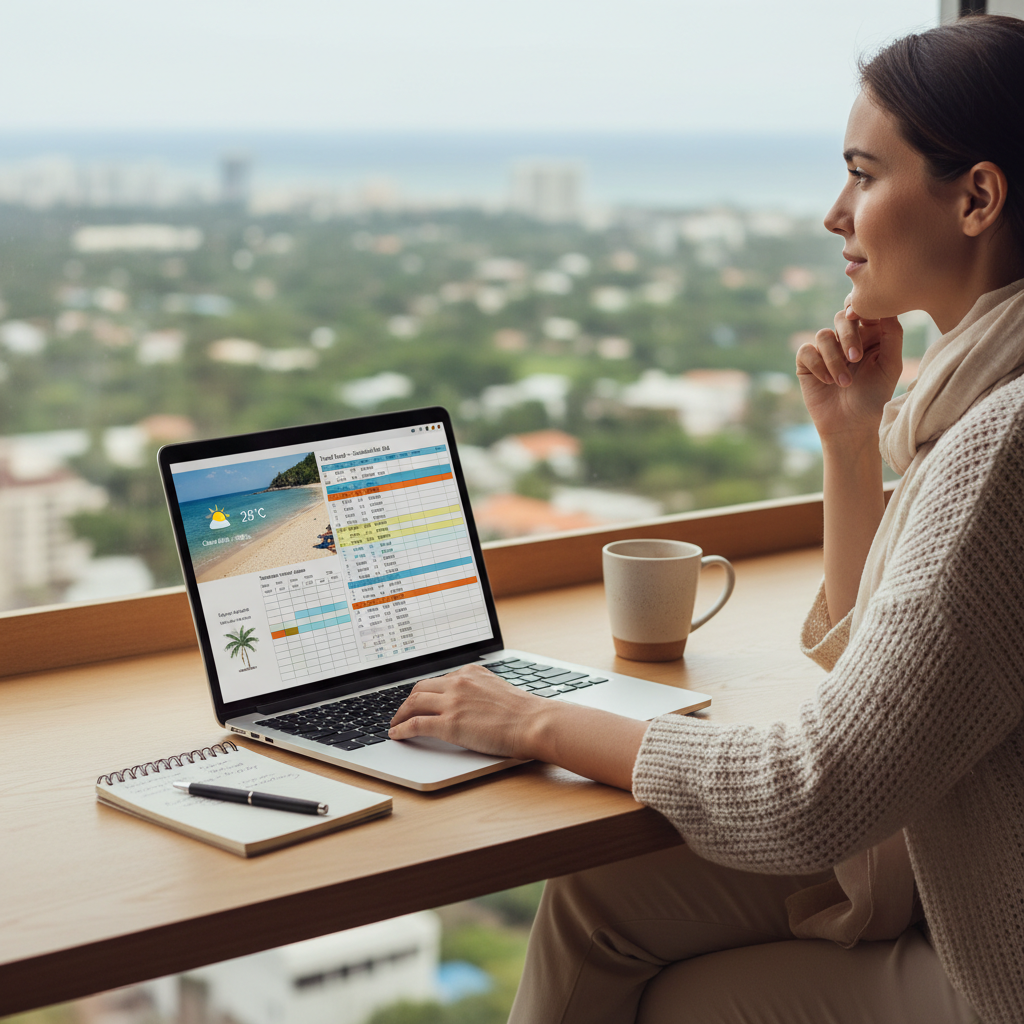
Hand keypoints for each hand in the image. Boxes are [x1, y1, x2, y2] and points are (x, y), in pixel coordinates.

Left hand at [389, 665, 542, 757]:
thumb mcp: (497, 689)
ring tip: (396, 724)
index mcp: (470, 672)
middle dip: (409, 702)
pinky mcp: (449, 724)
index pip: (438, 680)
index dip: (425, 693)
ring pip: (414, 703)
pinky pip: (416, 724)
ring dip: (401, 715)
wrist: (533, 722)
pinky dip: (402, 729)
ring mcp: (452, 702)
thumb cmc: (524, 712)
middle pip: (420, 688)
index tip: (419, 700)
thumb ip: (479, 690)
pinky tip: (397, 734)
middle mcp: (458, 682)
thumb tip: (468, 701)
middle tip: (403, 712)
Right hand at [795, 295, 902, 442]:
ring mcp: (825, 351)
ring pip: (823, 335)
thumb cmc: (874, 398)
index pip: (863, 311)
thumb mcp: (891, 365)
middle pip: (841, 317)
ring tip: (844, 383)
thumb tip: (885, 307)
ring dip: (835, 360)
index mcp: (869, 336)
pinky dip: (818, 366)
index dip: (861, 310)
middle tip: (856, 359)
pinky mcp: (807, 364)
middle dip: (848, 336)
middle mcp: (846, 340)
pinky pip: (806, 351)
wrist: (851, 426)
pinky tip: (828, 382)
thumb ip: (892, 334)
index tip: (865, 321)